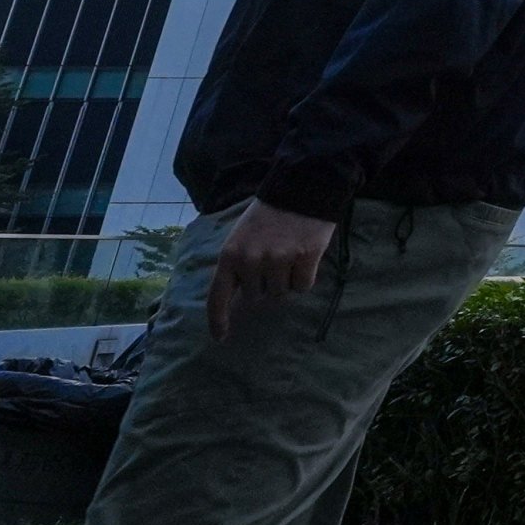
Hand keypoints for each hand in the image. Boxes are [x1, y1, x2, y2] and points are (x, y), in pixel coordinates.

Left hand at [206, 199, 337, 338]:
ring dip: (287, 280)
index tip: (220, 337)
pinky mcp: (304, 258)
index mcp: (230, 255)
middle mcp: (251, 260)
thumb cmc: (268, 215)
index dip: (218, 320)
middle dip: (266, 285)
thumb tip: (240, 297)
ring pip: (281, 292)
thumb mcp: (242, 237)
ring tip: (291, 255)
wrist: (302, 187)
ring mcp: (278, 259)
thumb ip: (237, 265)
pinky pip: (303, 286)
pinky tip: (305, 255)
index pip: (218, 296)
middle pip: (257, 296)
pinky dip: (305, 276)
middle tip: (274, 262)